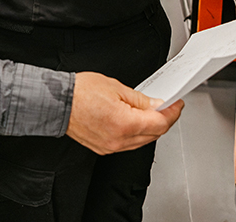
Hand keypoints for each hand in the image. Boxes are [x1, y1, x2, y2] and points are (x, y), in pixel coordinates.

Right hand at [66, 72, 183, 154]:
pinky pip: (128, 144)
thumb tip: (155, 105)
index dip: (172, 113)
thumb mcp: (116, 87)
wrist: (58, 102)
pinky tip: (135, 122)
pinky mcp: (104, 148)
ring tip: (151, 112)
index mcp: (124, 123)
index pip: (160, 123)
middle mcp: (119, 139)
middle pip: (153, 135)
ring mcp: (111, 146)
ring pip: (142, 142)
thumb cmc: (81, 92)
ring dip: (151, 128)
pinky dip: (136, 134)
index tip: (176, 105)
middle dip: (163, 120)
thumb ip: (140, 99)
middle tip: (167, 106)